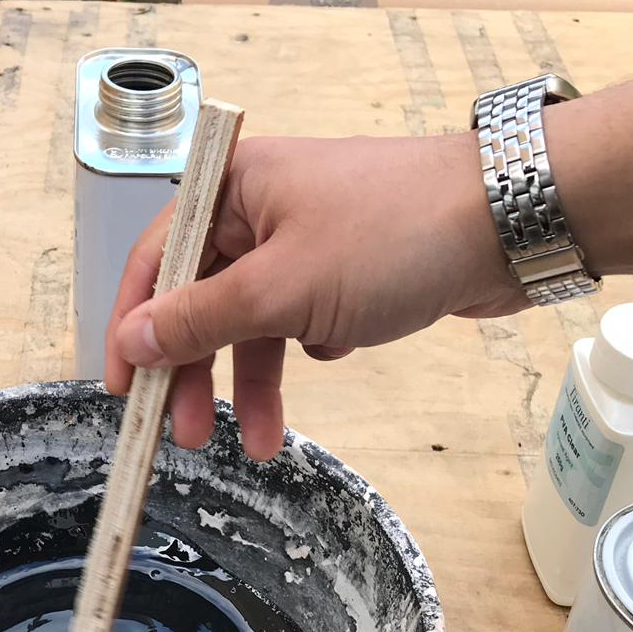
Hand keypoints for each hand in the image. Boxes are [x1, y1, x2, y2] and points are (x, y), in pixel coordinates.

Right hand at [105, 131, 521, 460]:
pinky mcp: (348, 268)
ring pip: (254, 319)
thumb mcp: (282, 288)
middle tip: (185, 436)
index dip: (132, 327)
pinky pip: (301, 319)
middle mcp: (260, 207)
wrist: (509, 223)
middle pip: (201, 298)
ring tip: (258, 443)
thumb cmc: (390, 238)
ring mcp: (306, 238)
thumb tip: (133, 340)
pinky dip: (305, 349)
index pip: (155, 260)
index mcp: (231, 188)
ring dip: (251, 380)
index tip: (123, 391)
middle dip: (195, 370)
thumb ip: (201, 319)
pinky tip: (333, 354)